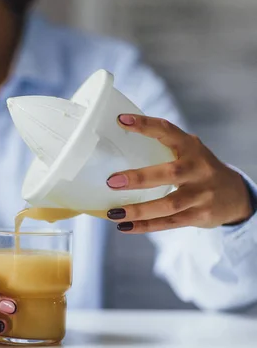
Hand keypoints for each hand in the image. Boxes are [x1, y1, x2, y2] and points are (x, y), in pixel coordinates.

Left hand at [105, 114, 253, 232]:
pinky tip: (124, 227)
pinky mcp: (200, 215)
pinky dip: (146, 226)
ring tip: (113, 212)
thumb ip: (163, 149)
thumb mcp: (188, 153)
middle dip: (139, 178)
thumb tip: (116, 148)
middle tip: (112, 181)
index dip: (145, 125)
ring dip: (139, 210)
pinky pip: (169, 223)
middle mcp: (198, 169)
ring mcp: (201, 194)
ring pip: (168, 204)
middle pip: (169, 174)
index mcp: (191, 147)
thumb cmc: (198, 169)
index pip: (167, 131)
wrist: (235, 195)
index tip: (121, 120)